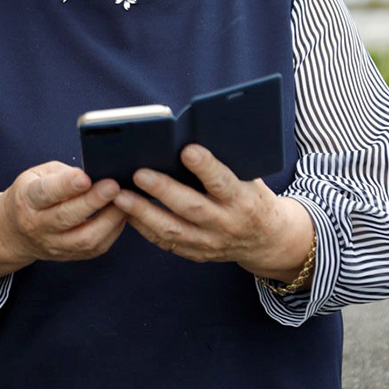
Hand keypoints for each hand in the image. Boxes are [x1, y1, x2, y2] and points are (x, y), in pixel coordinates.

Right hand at [0, 161, 125, 290]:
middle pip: (67, 217)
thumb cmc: (32, 193)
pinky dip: (112, 231)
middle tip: (114, 186)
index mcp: (27, 199)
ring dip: (108, 220)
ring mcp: (53, 244)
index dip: (66, 185)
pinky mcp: (69, 256)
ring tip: (125, 200)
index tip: (85, 177)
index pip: (45, 193)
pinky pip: (94, 248)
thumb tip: (94, 173)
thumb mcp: (37, 175)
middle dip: (93, 201)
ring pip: (84, 239)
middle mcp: (38, 225)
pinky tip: (122, 215)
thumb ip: (62, 174)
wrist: (13, 230)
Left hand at [112, 145, 313, 283]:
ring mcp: (211, 242)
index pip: (223, 182)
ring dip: (143, 213)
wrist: (268, 239)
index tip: (186, 149)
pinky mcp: (197, 253)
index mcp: (243, 200)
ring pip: (173, 230)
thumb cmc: (252, 195)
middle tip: (138, 172)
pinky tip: (126, 212)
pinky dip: (144, 228)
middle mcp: (227, 223)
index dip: (206, 167)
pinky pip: (166, 243)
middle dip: (163, 190)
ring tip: (120, 196)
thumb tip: (191, 135)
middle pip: (192, 208)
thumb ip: (226, 161)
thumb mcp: (250, 177)